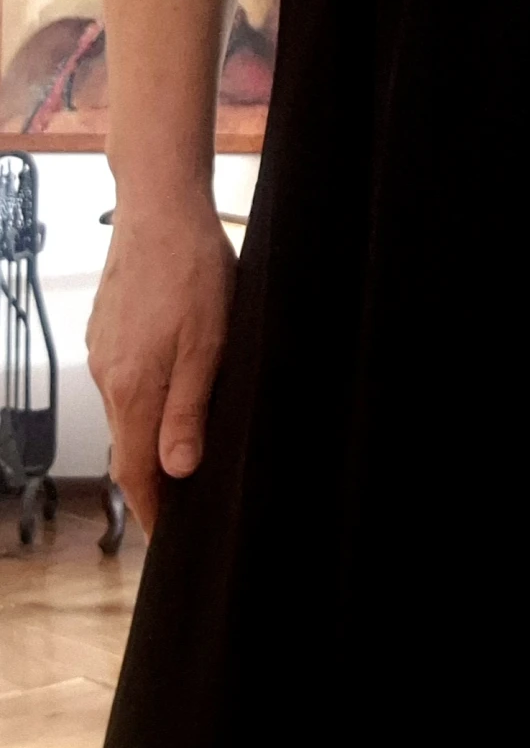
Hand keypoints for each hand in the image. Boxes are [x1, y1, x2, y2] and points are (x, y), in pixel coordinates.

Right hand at [86, 195, 237, 536]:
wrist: (159, 208)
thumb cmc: (192, 271)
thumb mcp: (208, 346)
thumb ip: (189, 411)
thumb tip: (178, 470)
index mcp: (133, 388)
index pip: (136, 472)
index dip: (152, 511)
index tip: (167, 539)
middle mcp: (108, 377)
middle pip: (127, 447)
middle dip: (151, 482)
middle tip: (181, 507)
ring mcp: (102, 352)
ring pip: (124, 413)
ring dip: (147, 439)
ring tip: (179, 456)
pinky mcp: (106, 331)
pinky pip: (121, 382)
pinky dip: (142, 401)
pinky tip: (167, 393)